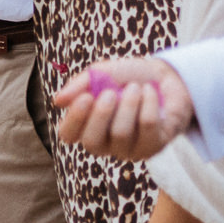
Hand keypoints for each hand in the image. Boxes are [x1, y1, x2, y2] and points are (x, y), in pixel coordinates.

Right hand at [52, 56, 192, 162]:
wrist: (166, 77)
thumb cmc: (127, 77)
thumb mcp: (100, 73)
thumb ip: (78, 85)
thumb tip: (57, 101)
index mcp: (85, 125)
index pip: (68, 134)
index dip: (75, 119)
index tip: (86, 96)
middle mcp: (104, 142)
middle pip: (93, 142)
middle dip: (101, 115)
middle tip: (110, 92)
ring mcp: (128, 149)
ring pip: (121, 134)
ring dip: (129, 104)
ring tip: (135, 87)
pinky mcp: (153, 147)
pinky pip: (147, 128)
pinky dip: (148, 104)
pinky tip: (150, 92)